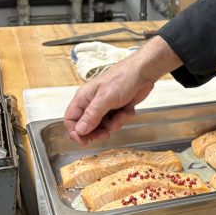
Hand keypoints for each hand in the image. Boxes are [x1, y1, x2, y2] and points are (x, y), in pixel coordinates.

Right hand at [63, 35, 179, 143]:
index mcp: (84, 98)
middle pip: (87, 126)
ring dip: (115, 123)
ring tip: (122, 114)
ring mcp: (106, 106)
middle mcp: (92, 103)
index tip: (84, 142)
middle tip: (106, 133)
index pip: (71, 120)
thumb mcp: (106, 98)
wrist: (144, 72)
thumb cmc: (123, 78)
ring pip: (104, 126)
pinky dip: (124, 118)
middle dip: (98, 131)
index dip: (75, 132)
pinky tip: (129, 109)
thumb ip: (92, 115)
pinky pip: (117, 121)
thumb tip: (79, 131)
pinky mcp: (118, 108)